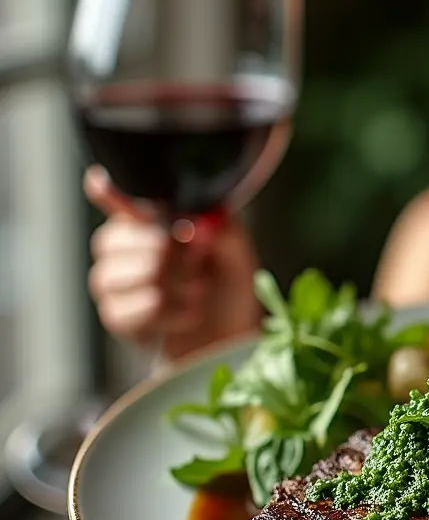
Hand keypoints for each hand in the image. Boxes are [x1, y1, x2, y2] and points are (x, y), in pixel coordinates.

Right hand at [84, 165, 263, 361]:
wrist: (235, 336)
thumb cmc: (230, 289)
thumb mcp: (237, 253)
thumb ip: (222, 230)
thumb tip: (199, 220)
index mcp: (152, 225)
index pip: (120, 203)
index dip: (107, 193)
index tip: (98, 183)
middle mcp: (126, 252)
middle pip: (108, 241)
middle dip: (156, 251)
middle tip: (195, 261)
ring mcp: (118, 288)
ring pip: (113, 277)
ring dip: (165, 284)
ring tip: (197, 288)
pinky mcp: (122, 320)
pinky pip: (128, 312)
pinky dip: (167, 312)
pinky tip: (189, 312)